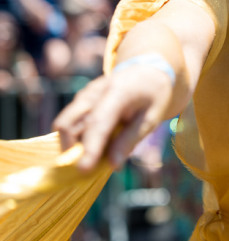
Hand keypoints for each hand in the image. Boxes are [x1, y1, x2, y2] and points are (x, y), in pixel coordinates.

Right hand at [53, 66, 173, 171]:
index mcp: (118, 92)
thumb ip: (130, 141)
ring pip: (64, 125)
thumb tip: (112, 166)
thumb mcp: (151, 118)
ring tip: (97, 154)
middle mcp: (94, 92)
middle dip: (71, 151)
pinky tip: (97, 143)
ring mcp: (84, 94)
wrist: (146, 70)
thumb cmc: (152, 96)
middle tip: (91, 169)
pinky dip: (76, 138)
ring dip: (72, 146)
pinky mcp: (79, 100)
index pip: (98, 122)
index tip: (83, 170)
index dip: (90, 147)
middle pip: (68, 124)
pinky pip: (69, 123)